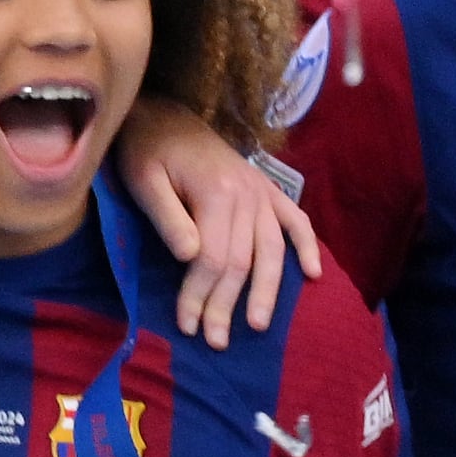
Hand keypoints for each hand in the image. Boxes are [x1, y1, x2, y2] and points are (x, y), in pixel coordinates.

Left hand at [117, 97, 322, 342]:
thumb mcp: (143, 180)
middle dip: (228, 305)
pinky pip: (297, 221)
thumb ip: (168, 217)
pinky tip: (312, 274)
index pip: (214, 258)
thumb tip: (190, 257)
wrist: (166, 115)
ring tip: (259, 324)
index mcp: (217, 193)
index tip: (188, 327)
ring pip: (271, 250)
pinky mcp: (269, 190)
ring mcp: (262, 193)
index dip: (201, 295)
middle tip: (216, 342)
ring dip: (268, 291)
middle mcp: (248, 195)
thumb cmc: (147, 150)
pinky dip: (307, 246)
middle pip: (243, 261)